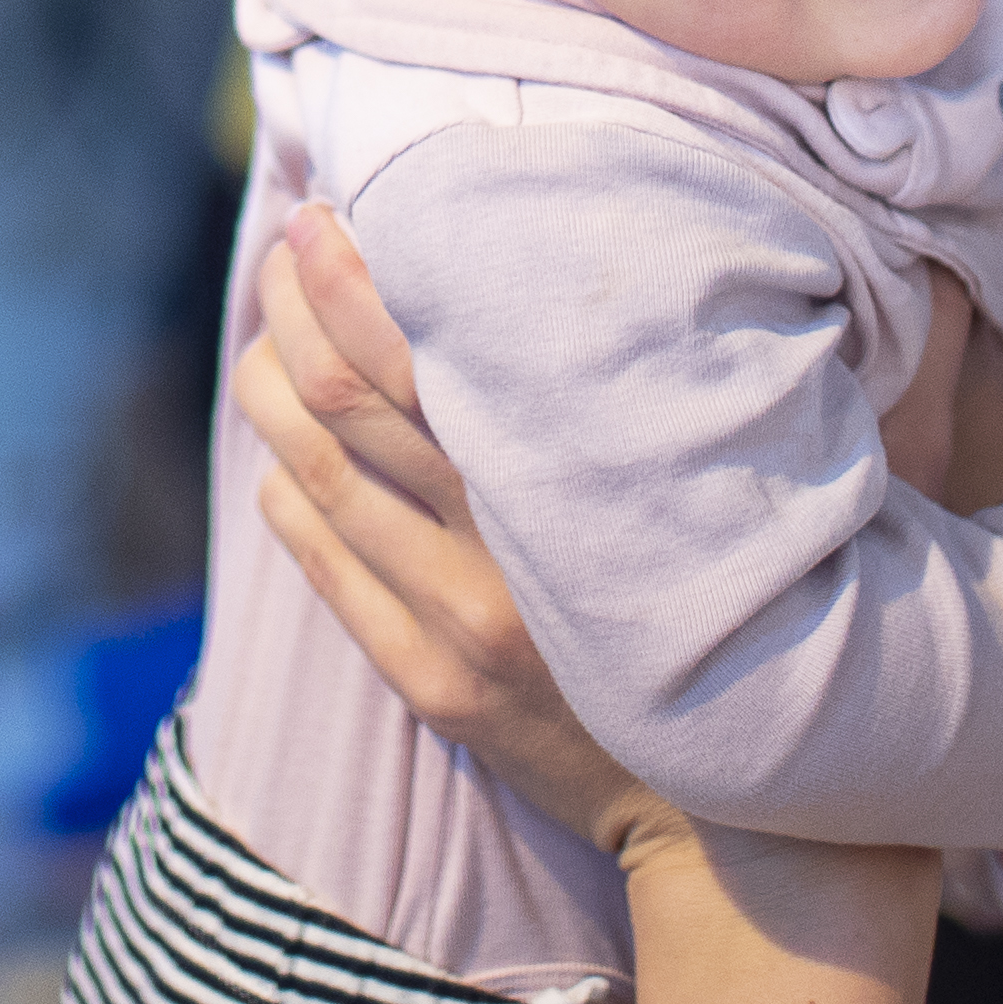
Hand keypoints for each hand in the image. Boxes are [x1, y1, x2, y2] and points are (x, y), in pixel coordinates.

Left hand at [230, 205, 665, 856]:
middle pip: (344, 397)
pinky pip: (322, 560)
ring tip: (269, 331)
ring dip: (272, 385)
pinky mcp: (430, 684)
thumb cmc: (717, 580)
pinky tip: (290, 448)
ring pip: (315, 472)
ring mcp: (455, 624)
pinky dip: (290, 486)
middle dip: (295, 305)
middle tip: (289, 247)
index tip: (325, 217)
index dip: (346, 274)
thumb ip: (606, 386)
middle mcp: (500, 551)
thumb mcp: (685, 470)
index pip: (414, 351)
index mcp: (569, 476)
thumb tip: (526, 267)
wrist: (733, 786)